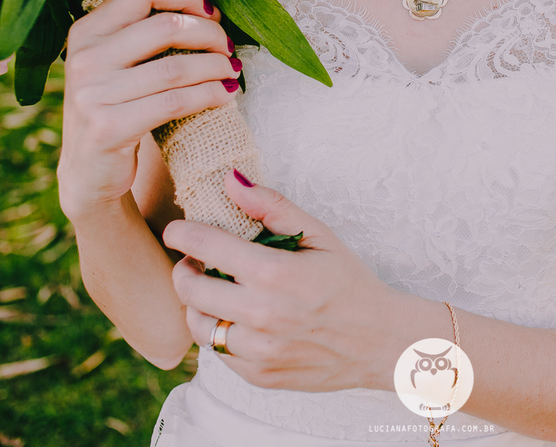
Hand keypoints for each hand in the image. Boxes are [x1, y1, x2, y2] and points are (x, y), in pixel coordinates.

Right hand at [57, 0, 240, 219]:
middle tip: (229, 47)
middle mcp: (84, 56)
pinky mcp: (109, 127)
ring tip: (233, 71)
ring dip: (217, 67)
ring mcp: (92, 93)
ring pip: (177, 67)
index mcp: (86, 30)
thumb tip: (208, 8)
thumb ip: (144, 33)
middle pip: (167, 25)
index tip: (211, 12)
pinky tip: (226, 95)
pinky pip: (176, 102)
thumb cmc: (116, 108)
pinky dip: (209, 95)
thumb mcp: (116, 63)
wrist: (88, 173)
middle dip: (210, 34)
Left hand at [164, 173, 411, 392]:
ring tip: (213, 291)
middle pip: (190, 288)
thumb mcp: (320, 235)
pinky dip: (220, 333)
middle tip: (194, 261)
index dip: (181, 233)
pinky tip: (237, 319)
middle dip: (184, 269)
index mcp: (274, 273)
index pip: (204, 245)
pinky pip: (217, 353)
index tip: (176, 229)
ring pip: (198, 325)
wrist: (378, 341)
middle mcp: (261, 314)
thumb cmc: (348, 282)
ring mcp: (258, 350)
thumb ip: (273, 206)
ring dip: (197, 304)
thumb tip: (231, 181)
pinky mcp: (259, 375)